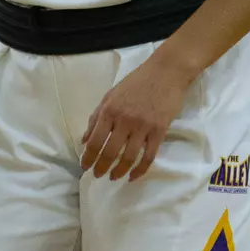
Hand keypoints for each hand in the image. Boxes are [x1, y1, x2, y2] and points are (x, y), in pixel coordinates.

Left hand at [80, 56, 194, 180]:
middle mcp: (124, 120)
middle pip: (110, 151)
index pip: (95, 140)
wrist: (165, 73)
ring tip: (113, 177)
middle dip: (101, 167)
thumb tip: (84, 140)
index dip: (88, 157)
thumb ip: (96, 118)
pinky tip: (133, 176)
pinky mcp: (160, 131)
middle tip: (98, 176)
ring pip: (129, 157)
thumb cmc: (135, 83)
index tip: (85, 167)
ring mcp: (143, 126)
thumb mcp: (110, 95)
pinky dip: (140, 169)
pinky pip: (149, 156)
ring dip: (119, 171)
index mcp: (109, 110)